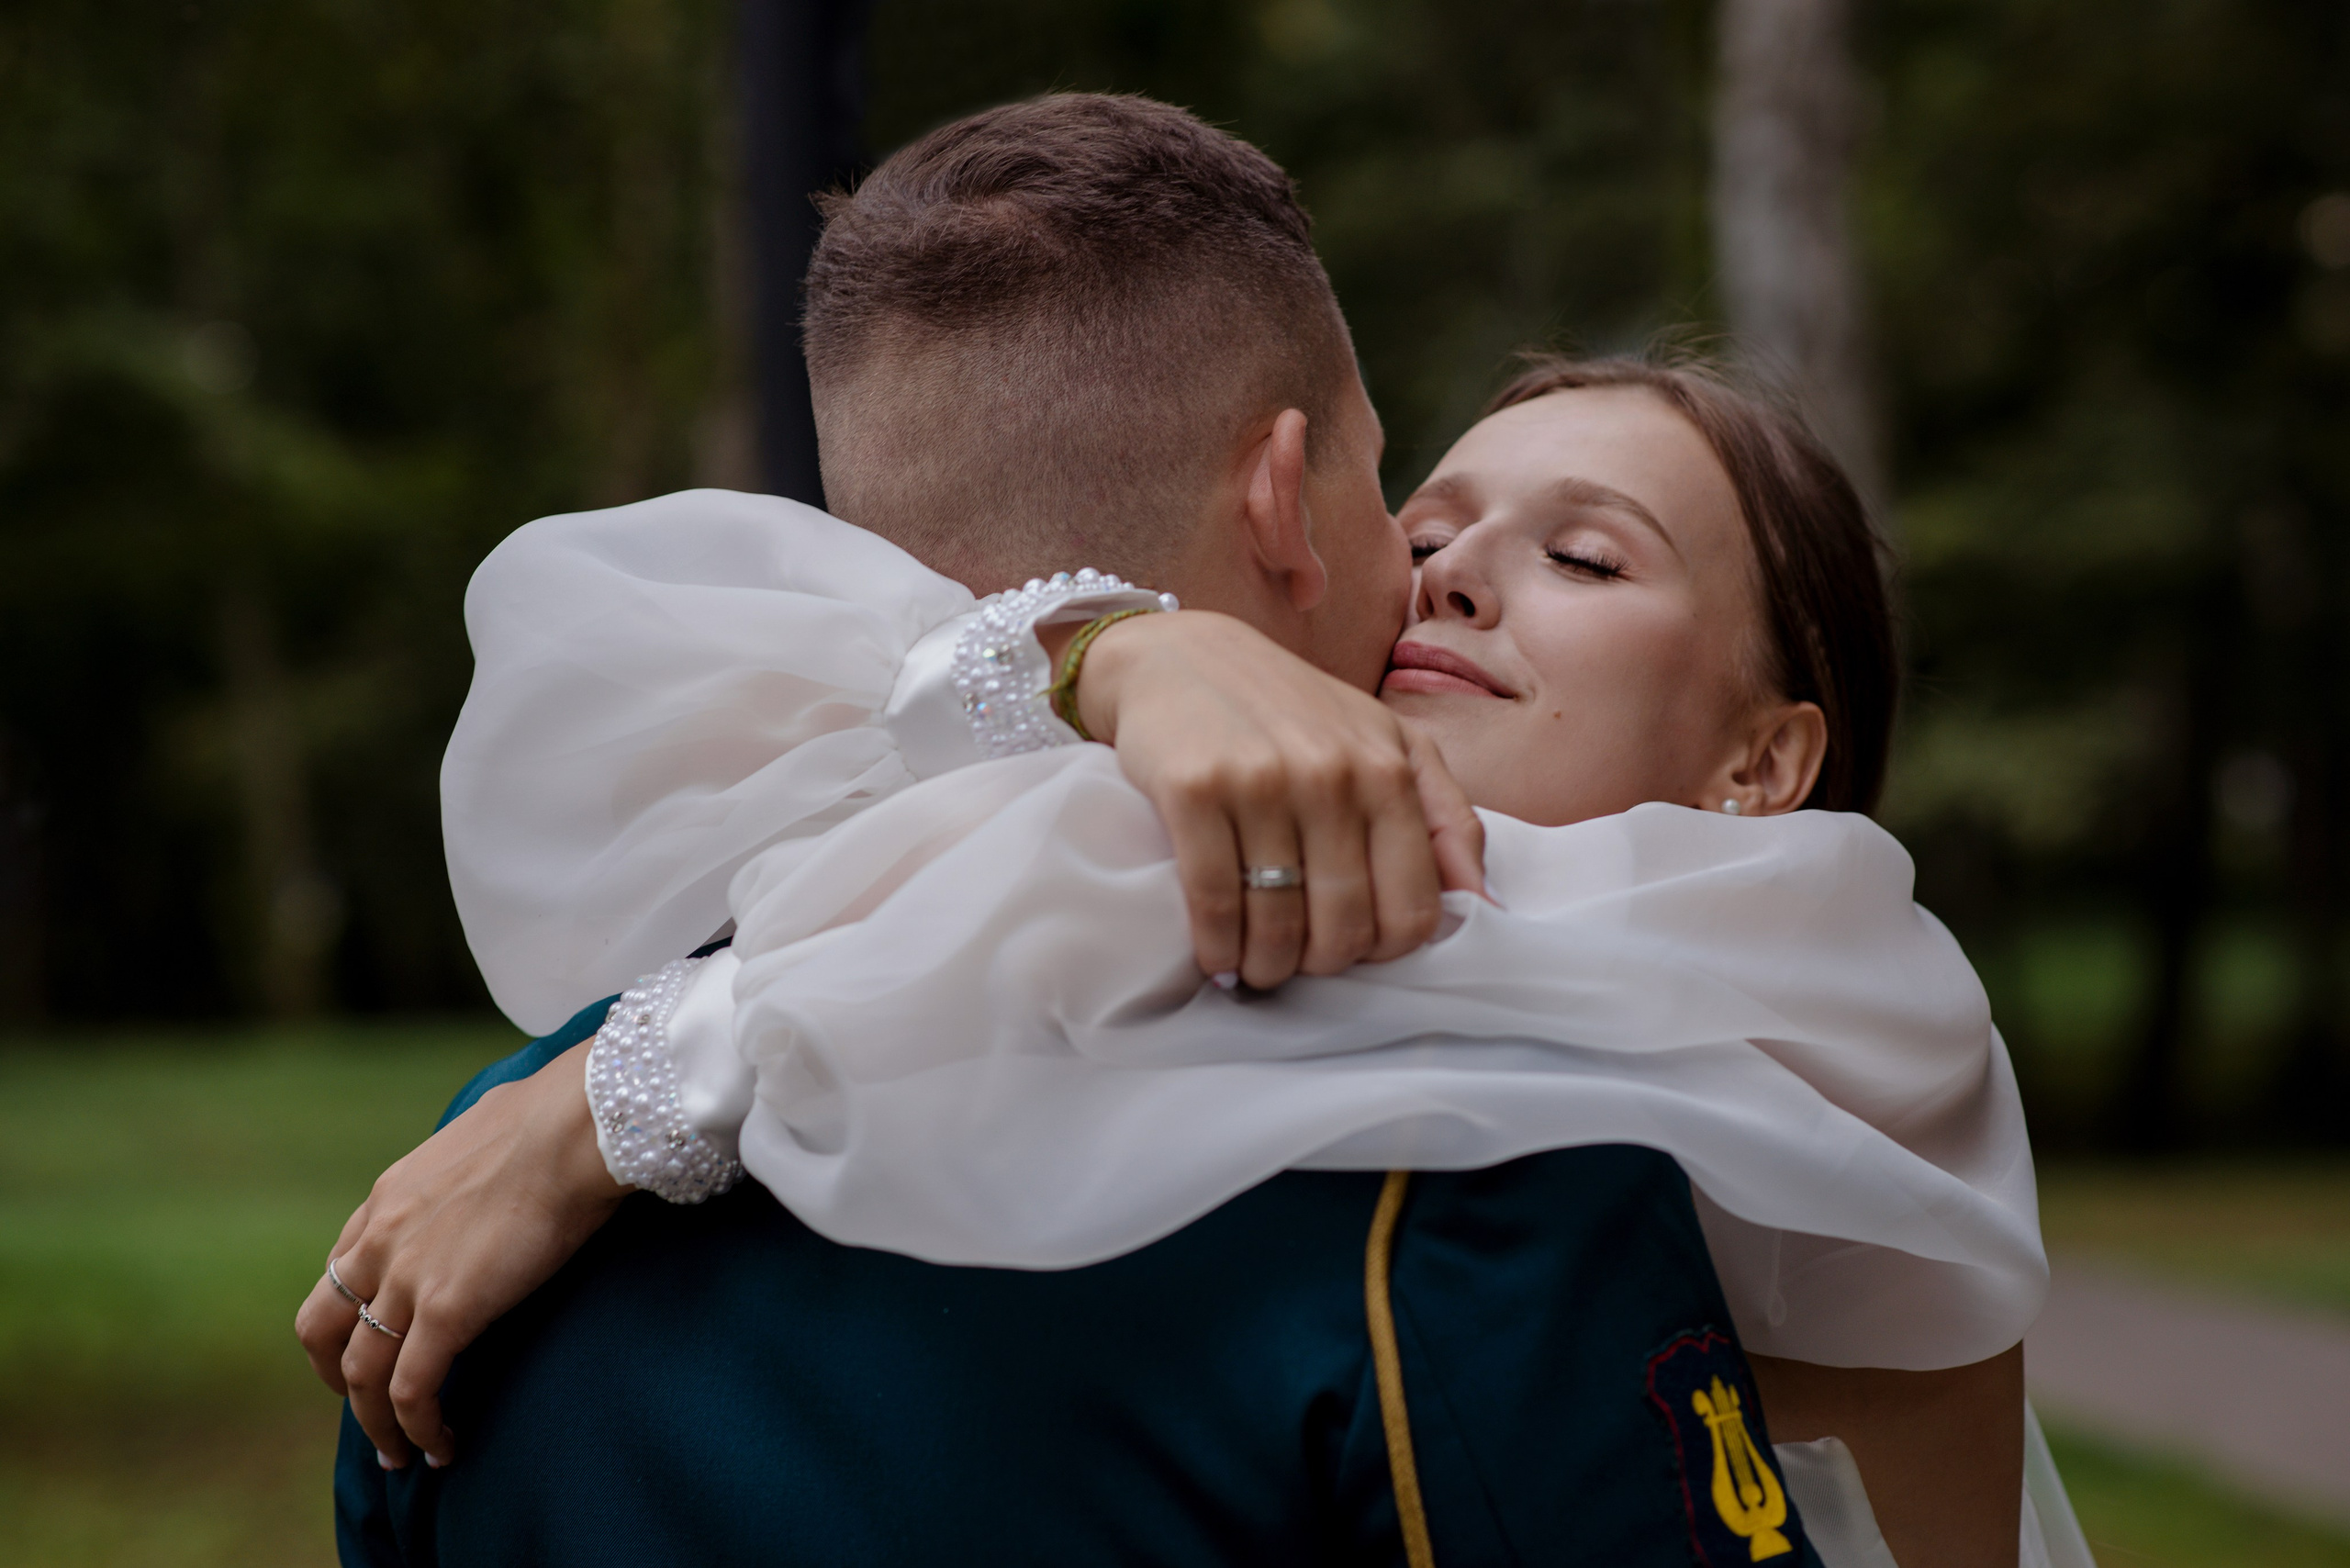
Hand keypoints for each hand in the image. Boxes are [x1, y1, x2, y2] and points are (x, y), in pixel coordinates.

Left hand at [294, 1042, 627, 1468]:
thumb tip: (503, 1149)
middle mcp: (382, 1240)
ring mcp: (408, 1278)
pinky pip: (412, 1390)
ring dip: (377, 1423)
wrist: (576, 1127)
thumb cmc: (557, 1117)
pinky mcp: (447, 1311)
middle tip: (365, 1407)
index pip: (342, 1269)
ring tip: (403, 1452)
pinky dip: (419, 1427)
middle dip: (336, 1377)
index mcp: (390, 1197)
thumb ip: (473, 1159)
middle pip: (322, 1327)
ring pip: (362, 1374)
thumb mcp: (486, 1130)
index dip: (349, 1317)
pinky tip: (444, 1446)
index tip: (373, 1342)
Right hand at [1069, 609, 1485, 988]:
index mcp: (1390, 771)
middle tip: (1296, 960)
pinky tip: (1215, 954)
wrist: (1179, 656)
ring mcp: (1263, 781)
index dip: (1384, 950)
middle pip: (1346, 928)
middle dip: (1320, 965)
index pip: (1414, 909)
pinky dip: (1216, 947)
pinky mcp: (1195, 790)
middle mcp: (1333, 775)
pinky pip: (1215, 902)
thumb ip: (1445, 819)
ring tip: (1254, 965)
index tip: (1353, 945)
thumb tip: (1485, 905)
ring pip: (1279, 926)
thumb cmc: (1291, 709)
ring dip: (1266, 967)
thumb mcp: (1388, 743)